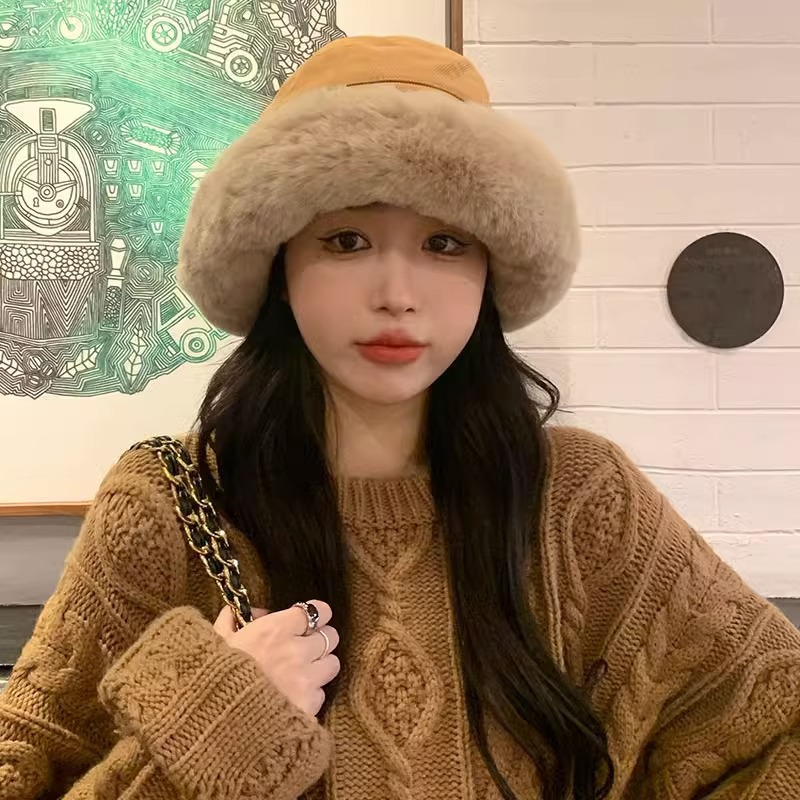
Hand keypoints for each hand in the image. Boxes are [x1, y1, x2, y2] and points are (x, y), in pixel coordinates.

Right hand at [214, 600, 339, 716]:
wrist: (214, 725)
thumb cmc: (213, 678)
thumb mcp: (216, 641)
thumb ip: (233, 618)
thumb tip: (255, 613)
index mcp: (276, 630)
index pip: (318, 611)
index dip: (315, 615)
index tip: (307, 621)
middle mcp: (296, 651)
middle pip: (330, 636)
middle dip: (318, 640)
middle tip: (303, 649)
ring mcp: (305, 680)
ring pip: (332, 664)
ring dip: (320, 667)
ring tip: (301, 674)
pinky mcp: (309, 707)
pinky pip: (321, 694)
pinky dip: (311, 695)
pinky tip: (293, 698)